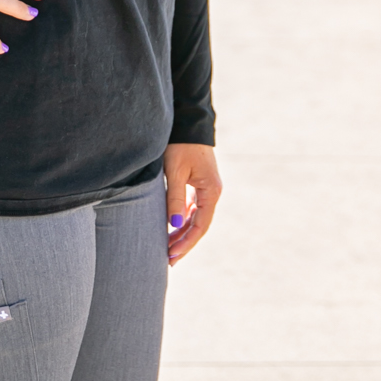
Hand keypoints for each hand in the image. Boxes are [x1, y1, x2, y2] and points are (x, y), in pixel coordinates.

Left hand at [163, 143, 220, 265]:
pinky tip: (172, 227)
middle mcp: (212, 192)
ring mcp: (207, 188)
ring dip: (182, 232)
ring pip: (196, 217)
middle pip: (199, 224)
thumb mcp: (175, 172)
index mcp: (211, 191)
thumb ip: (174, 199)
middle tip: (168, 259)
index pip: (200, 225)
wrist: (187, 121)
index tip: (172, 254)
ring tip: (168, 247)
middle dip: (184, 242)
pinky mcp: (199, 182)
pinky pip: (192, 207)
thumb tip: (173, 225)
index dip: (186, 242)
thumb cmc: (180, 145)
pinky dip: (183, 218)